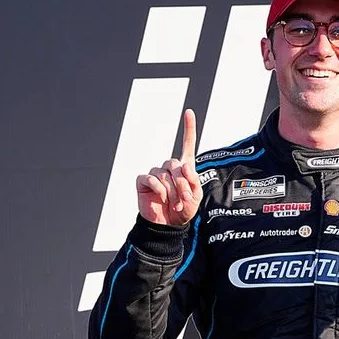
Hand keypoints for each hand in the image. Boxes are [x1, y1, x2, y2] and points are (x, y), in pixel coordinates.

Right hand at [136, 109, 201, 225]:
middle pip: (176, 165)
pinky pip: (152, 179)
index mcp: (184, 169)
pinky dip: (159, 190)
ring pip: (165, 174)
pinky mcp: (143, 181)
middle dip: (183, 184)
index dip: (188, 128)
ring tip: (175, 203)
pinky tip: (161, 198)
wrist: (168, 225)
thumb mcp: (195, 197)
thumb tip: (186, 166)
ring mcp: (155, 173)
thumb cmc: (182, 210)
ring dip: (173, 190)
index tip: (189, 112)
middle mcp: (169, 168)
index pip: (187, 145)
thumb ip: (193, 181)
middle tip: (185, 199)